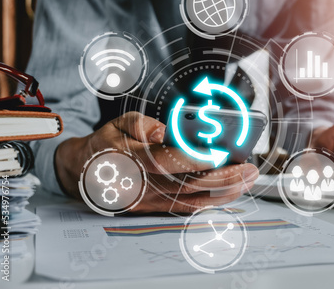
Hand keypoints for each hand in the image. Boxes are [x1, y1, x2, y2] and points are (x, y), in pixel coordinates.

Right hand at [55, 112, 258, 212]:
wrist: (83, 173)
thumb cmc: (106, 144)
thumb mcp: (117, 123)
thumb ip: (140, 124)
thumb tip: (166, 131)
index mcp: (130, 161)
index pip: (164, 162)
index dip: (192, 159)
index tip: (219, 153)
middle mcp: (141, 186)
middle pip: (186, 186)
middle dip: (222, 179)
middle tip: (250, 169)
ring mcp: (148, 202)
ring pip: (191, 201)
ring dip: (224, 193)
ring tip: (248, 179)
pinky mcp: (154, 209)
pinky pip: (186, 209)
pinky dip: (212, 202)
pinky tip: (231, 192)